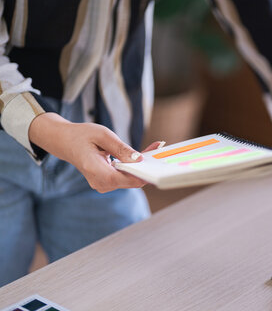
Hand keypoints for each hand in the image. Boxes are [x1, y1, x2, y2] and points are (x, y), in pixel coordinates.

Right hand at [28, 112, 162, 192]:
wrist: (64, 142)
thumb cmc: (81, 135)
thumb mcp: (103, 135)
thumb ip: (121, 148)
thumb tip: (139, 159)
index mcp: (95, 170)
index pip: (123, 179)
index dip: (141, 174)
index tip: (155, 162)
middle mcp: (99, 182)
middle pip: (130, 180)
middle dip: (145, 166)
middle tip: (158, 147)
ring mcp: (103, 184)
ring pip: (129, 179)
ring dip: (141, 166)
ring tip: (152, 148)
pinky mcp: (107, 183)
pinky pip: (125, 177)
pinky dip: (134, 167)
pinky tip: (141, 156)